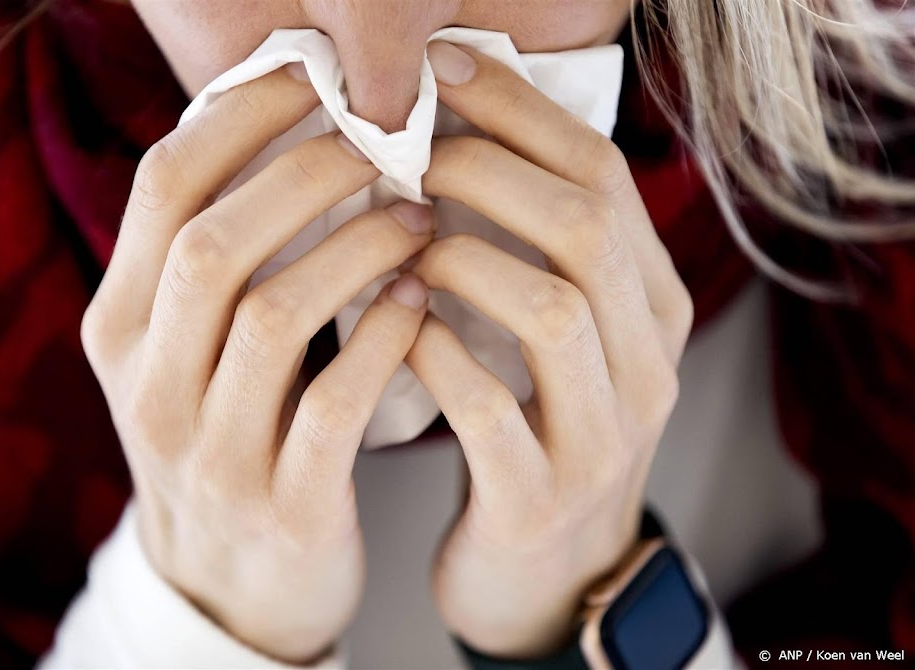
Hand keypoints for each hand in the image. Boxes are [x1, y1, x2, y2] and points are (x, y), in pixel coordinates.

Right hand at [80, 65, 435, 663]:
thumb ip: (218, 261)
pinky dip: (383, 340)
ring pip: (274, 316)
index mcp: (120, 328)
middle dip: (309, 173)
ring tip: (419, 214)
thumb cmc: (229, 436)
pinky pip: (333, 404)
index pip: (163, 189)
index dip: (242, 118)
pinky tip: (419, 302)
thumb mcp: (189, 351)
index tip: (315, 76)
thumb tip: (286, 134)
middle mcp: (147, 385)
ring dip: (357, 249)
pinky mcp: (282, 505)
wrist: (231, 585)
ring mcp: (209, 451)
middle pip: (215, 243)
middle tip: (388, 142)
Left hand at [404, 43, 694, 657]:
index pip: (600, 176)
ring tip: (399, 242)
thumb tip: (451, 136)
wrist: (544, 571)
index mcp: (651, 304)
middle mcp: (647, 361)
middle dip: (485, 171)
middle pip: (584, 227)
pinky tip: (400, 329)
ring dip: (461, 259)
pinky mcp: (542, 496)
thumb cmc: (531, 425)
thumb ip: (531, 247)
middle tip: (403, 152)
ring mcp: (604, 434)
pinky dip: (435, 355)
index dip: (519, 112)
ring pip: (551, 312)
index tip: (442, 69)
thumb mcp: (552, 332)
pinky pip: (490, 408)